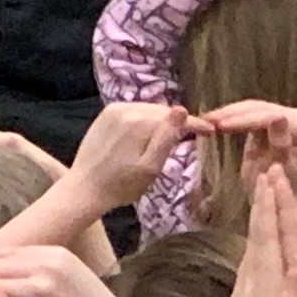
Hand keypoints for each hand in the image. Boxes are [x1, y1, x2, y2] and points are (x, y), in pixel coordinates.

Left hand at [66, 101, 188, 209]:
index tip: (211, 130)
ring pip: (148, 110)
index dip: (195, 123)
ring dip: (161, 120)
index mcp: (139, 122)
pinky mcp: (105, 115)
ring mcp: (113, 110)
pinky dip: (145, 119)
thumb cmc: (122, 185)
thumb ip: (167, 138)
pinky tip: (149, 133)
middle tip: (195, 134)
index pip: (174, 117)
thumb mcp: (150, 167)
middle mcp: (126, 109)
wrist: (85, 188)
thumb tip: (182, 110)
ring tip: (174, 135)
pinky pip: (133, 111)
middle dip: (178, 121)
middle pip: (161, 111)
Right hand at [192, 101, 296, 188]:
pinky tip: (213, 119)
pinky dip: (232, 116)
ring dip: (229, 113)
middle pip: (262, 110)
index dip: (244, 120)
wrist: (274, 198)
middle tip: (208, 119)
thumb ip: (279, 144)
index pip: (270, 118)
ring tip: (206, 118)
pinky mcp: (274, 117)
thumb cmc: (276, 190)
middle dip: (233, 114)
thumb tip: (279, 116)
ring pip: (254, 108)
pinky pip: (251, 112)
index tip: (219, 125)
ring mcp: (289, 115)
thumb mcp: (276, 170)